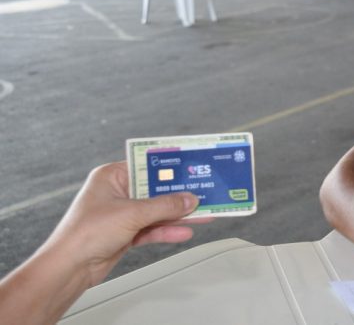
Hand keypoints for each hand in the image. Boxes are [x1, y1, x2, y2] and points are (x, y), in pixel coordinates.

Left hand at [43, 162, 209, 286]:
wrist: (69, 268)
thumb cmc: (86, 233)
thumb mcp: (132, 214)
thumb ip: (164, 206)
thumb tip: (189, 199)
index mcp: (112, 176)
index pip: (147, 166)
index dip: (171, 167)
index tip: (192, 166)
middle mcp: (117, 192)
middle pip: (156, 190)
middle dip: (179, 194)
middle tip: (204, 191)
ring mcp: (122, 214)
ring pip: (157, 211)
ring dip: (178, 214)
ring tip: (203, 213)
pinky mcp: (125, 233)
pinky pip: (152, 228)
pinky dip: (167, 230)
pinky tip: (184, 231)